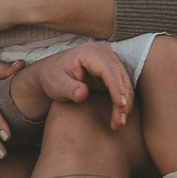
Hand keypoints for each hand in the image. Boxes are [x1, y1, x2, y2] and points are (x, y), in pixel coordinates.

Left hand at [10, 42, 134, 130]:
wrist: (52, 72)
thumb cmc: (53, 76)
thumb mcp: (57, 83)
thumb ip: (69, 88)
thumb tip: (83, 94)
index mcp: (89, 53)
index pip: (108, 70)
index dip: (116, 88)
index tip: (120, 105)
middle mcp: (104, 53)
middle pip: (120, 78)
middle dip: (123, 102)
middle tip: (119, 123)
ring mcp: (111, 61)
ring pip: (125, 84)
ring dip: (125, 105)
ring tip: (118, 124)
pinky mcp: (113, 71)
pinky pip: (123, 87)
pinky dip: (123, 102)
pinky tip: (119, 117)